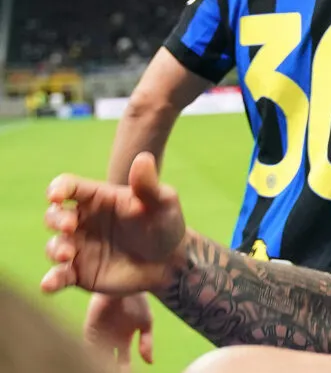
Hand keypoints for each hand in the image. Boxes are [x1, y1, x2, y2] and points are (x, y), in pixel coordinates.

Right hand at [42, 152, 186, 297]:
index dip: (58, 189)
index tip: (55, 195)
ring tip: (67, 255)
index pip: (69, 187)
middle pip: (55, 215)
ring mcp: (79, 247)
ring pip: (54, 246)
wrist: (170, 262)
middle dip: (55, 219)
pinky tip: (49, 284)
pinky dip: (51, 280)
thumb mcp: (162, 202)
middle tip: (70, 226)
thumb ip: (148, 184)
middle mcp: (83, 221)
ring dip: (55, 249)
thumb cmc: (165, 224)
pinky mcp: (79, 273)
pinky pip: (58, 276)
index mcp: (98, 198)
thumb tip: (143, 158)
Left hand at [85, 292, 154, 368]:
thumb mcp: (147, 322)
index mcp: (124, 341)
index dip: (124, 371)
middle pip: (108, 363)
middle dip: (111, 370)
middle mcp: (111, 341)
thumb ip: (147, 343)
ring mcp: (100, 336)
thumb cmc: (138, 300)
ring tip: (102, 368)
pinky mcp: (89, 331)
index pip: (123, 362)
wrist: (124, 286)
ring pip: (96, 358)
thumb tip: (150, 362)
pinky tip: (94, 360)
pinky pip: (88, 348)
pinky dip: (90, 356)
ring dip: (97, 364)